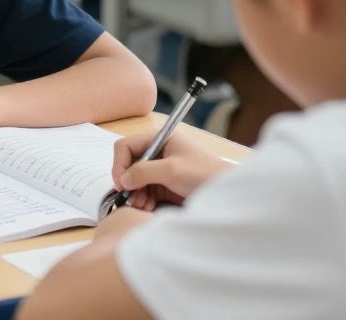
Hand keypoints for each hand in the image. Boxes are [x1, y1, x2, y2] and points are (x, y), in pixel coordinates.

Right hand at [111, 129, 232, 210]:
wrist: (226, 193)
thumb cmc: (203, 174)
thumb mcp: (171, 170)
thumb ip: (143, 172)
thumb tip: (122, 180)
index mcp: (158, 139)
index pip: (126, 146)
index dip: (120, 164)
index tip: (121, 183)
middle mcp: (156, 151)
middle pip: (128, 163)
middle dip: (127, 181)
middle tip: (129, 197)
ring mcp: (160, 168)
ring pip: (134, 179)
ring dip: (134, 193)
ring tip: (140, 204)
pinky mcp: (164, 184)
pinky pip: (144, 190)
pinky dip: (142, 198)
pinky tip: (146, 206)